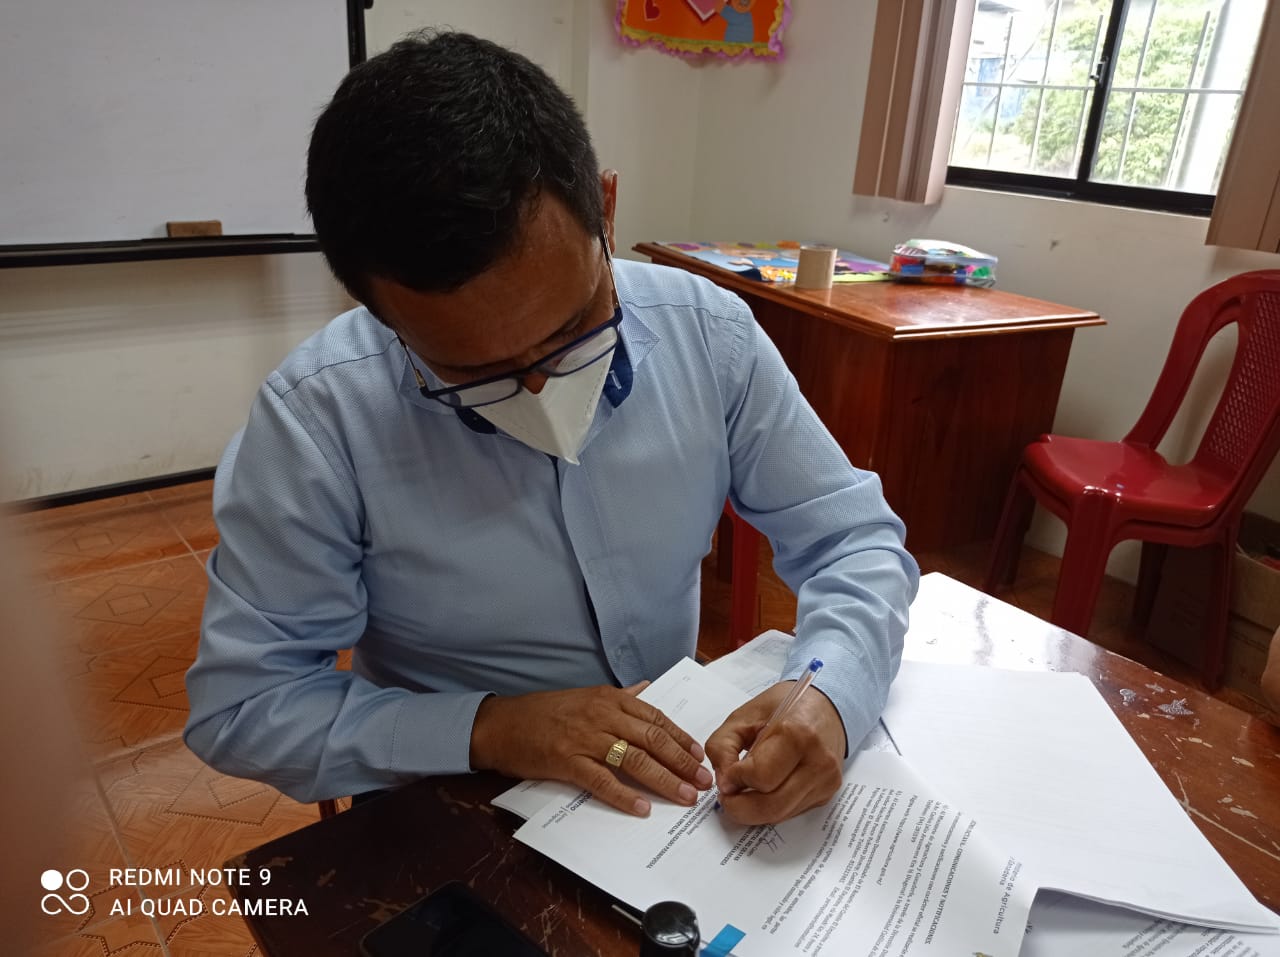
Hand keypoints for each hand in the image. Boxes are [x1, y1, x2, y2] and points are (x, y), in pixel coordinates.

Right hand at [469, 683, 712, 816]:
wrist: (502, 724)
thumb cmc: (544, 712)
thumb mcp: (585, 696)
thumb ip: (619, 696)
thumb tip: (646, 689)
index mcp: (609, 698)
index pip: (656, 719)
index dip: (681, 739)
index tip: (700, 757)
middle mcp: (601, 715)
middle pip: (652, 739)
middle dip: (682, 762)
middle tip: (703, 781)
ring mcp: (584, 738)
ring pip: (634, 759)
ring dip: (664, 780)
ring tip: (684, 796)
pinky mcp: (567, 760)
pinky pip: (601, 779)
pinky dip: (623, 794)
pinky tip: (641, 807)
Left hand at [705, 681, 846, 824]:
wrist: (824, 707)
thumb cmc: (785, 706)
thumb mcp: (744, 715)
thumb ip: (723, 746)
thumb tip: (724, 782)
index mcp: (798, 734)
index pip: (761, 776)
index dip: (737, 779)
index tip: (728, 772)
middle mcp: (818, 761)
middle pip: (772, 805)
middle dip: (740, 806)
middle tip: (727, 794)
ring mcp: (825, 782)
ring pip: (780, 815)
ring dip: (753, 810)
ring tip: (742, 791)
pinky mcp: (826, 795)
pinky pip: (790, 813)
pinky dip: (770, 807)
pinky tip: (764, 790)